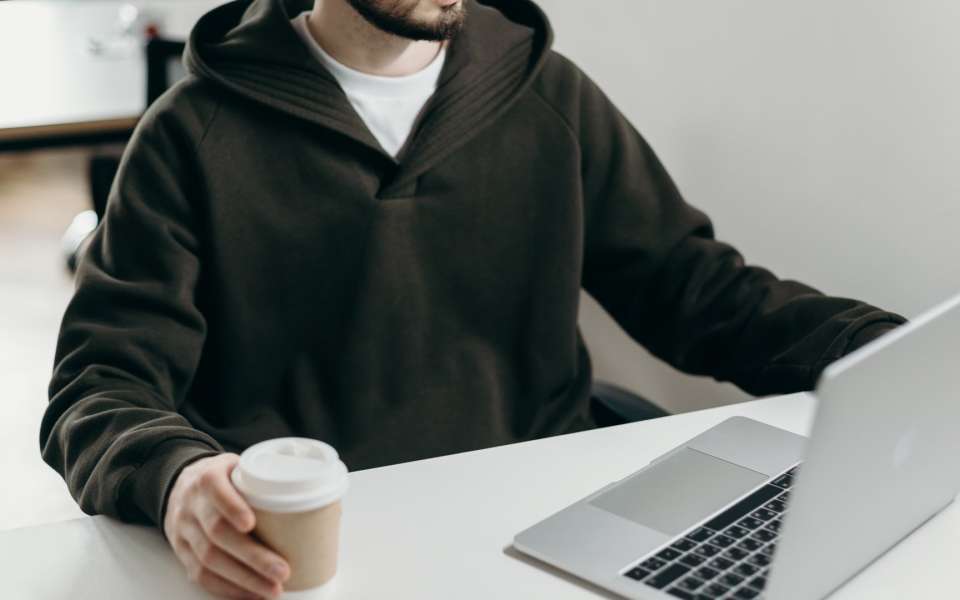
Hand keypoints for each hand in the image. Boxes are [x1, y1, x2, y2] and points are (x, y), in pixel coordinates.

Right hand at [164, 453, 289, 598]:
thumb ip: (265, 479)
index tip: (251, 524)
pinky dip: (227, 588)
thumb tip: (315, 497)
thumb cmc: (224, 478)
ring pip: (208, 559)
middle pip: (216, 533)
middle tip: (281, 570)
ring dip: (243, 579)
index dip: (232, 507)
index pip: (215, 489)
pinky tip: (251, 594)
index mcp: (208, 477)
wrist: (182, 486)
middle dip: (251, 556)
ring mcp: (184, 530)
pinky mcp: (182, 552)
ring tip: (272, 589)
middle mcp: (192, 504)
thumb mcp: (239, 466)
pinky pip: (201, 576)